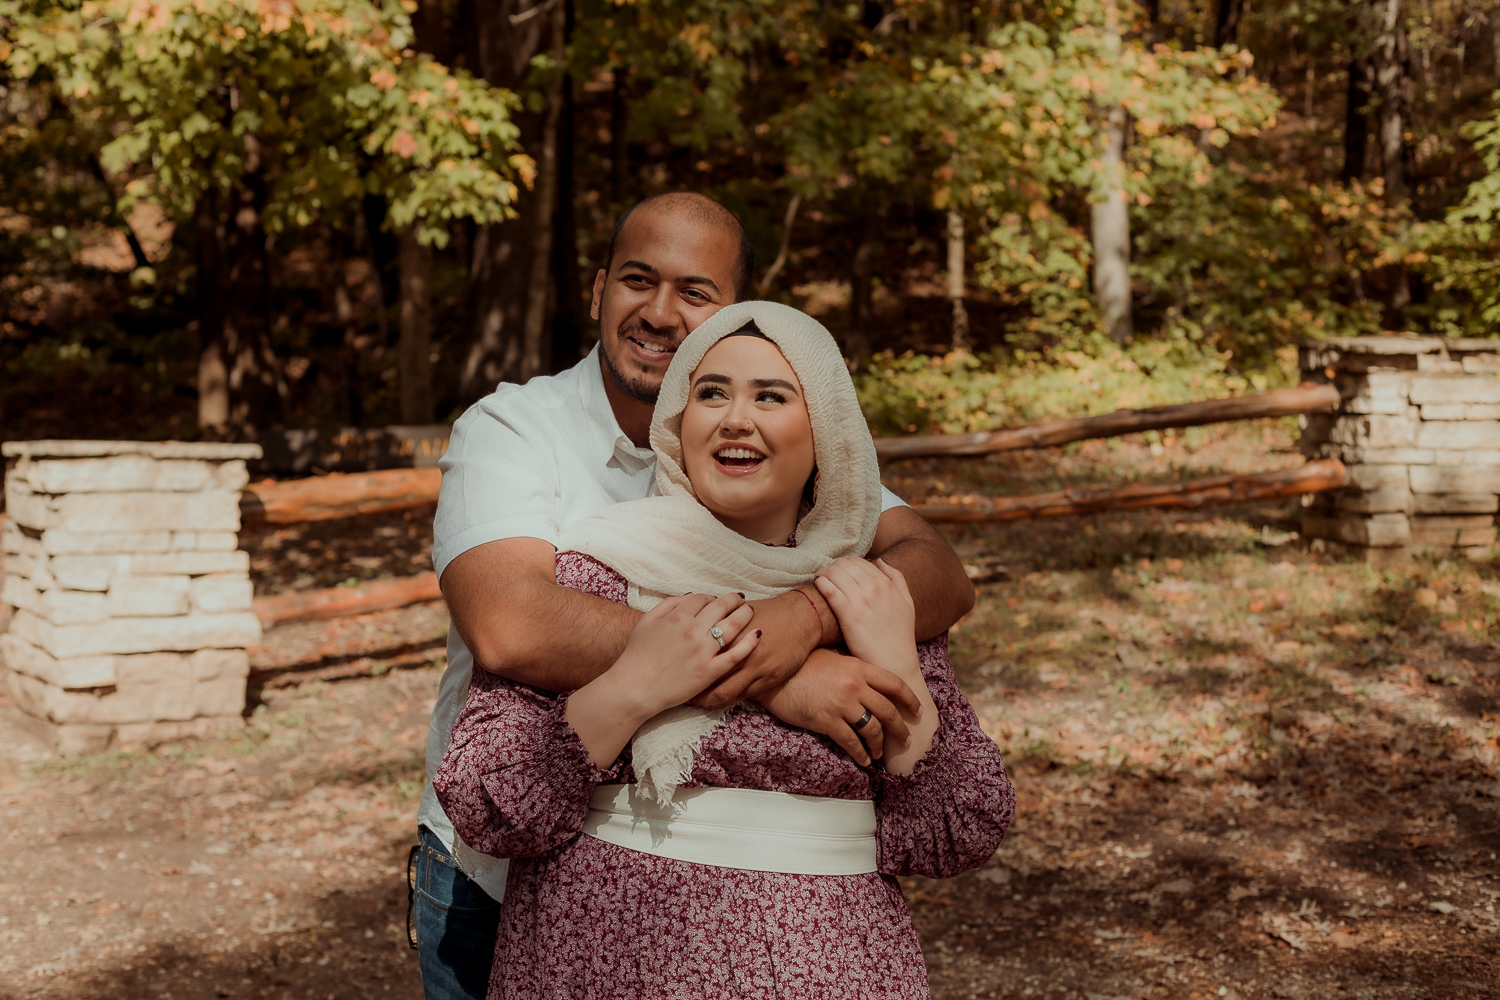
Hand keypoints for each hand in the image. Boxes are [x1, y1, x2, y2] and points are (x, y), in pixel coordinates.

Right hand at [566, 593, 759, 766]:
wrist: (634, 688)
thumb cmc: (636, 656)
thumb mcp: (646, 622)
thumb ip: (668, 605)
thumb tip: (690, 596)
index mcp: (678, 617)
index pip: (703, 598)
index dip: (711, 597)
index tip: (715, 601)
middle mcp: (693, 630)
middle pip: (722, 606)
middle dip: (733, 600)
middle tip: (740, 599)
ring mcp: (703, 651)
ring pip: (733, 625)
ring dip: (744, 614)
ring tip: (750, 611)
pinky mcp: (710, 672)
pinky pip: (736, 654)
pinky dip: (749, 643)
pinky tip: (757, 634)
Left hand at [690, 591, 819, 708]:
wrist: (801, 618)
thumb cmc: (769, 612)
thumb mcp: (739, 613)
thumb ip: (720, 622)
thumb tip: (697, 624)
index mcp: (729, 633)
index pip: (700, 655)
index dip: (685, 666)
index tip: (674, 671)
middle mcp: (739, 652)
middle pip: (708, 677)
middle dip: (692, 687)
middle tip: (680, 692)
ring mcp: (755, 668)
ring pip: (724, 692)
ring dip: (708, 700)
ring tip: (695, 701)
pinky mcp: (768, 679)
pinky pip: (742, 697)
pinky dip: (727, 700)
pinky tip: (718, 702)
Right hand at [756, 648, 921, 766]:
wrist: (775, 674)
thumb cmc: (801, 664)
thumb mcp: (834, 659)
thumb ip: (855, 669)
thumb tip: (872, 682)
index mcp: (859, 668)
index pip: (895, 684)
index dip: (910, 699)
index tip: (917, 711)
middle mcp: (855, 685)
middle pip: (888, 711)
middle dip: (899, 729)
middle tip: (904, 740)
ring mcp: (841, 704)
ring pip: (872, 730)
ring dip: (879, 746)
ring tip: (879, 753)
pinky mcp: (827, 721)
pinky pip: (851, 743)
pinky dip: (861, 755)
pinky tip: (864, 760)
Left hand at [813, 557, 915, 672]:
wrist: (896, 663)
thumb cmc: (901, 636)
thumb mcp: (907, 602)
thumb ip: (897, 578)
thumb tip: (880, 561)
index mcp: (886, 583)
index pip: (857, 561)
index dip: (844, 565)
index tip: (838, 575)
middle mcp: (873, 587)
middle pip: (843, 564)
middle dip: (831, 568)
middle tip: (825, 578)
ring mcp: (861, 600)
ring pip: (834, 572)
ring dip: (823, 574)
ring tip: (819, 582)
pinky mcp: (849, 615)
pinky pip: (829, 590)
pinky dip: (821, 584)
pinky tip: (818, 588)